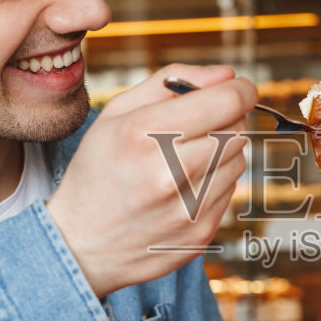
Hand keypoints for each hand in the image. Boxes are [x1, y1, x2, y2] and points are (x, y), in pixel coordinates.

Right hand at [47, 64, 254, 297]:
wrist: (80, 246)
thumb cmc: (98, 171)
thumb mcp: (116, 113)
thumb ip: (171, 82)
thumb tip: (226, 74)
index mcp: (145, 133)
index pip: (227, 101)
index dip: (240, 89)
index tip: (238, 89)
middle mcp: (170, 171)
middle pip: (238, 128)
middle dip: (227, 119)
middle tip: (200, 124)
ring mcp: (188, 207)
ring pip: (238, 159)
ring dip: (222, 151)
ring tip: (184, 158)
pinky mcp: (200, 232)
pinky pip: (230, 191)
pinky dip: (215, 181)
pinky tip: (183, 186)